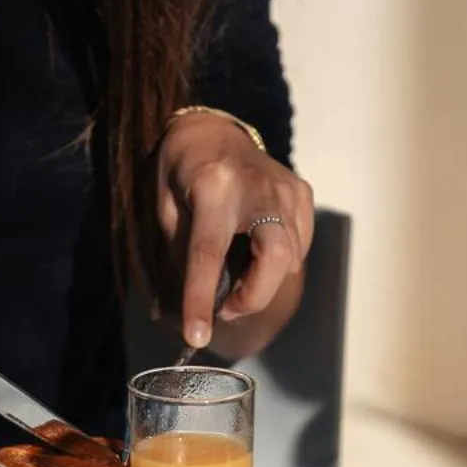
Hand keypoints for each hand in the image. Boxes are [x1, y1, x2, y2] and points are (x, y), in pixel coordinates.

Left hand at [155, 112, 314, 350]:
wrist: (211, 130)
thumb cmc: (181, 171)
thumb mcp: (164, 208)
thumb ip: (175, 256)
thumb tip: (175, 314)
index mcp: (213, 187)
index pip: (208, 254)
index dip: (201, 300)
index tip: (196, 336)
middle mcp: (257, 186)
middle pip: (274, 258)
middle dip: (255, 297)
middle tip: (228, 309)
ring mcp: (286, 188)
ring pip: (290, 258)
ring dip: (263, 282)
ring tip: (237, 277)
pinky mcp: (302, 193)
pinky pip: (300, 246)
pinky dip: (280, 263)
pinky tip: (257, 252)